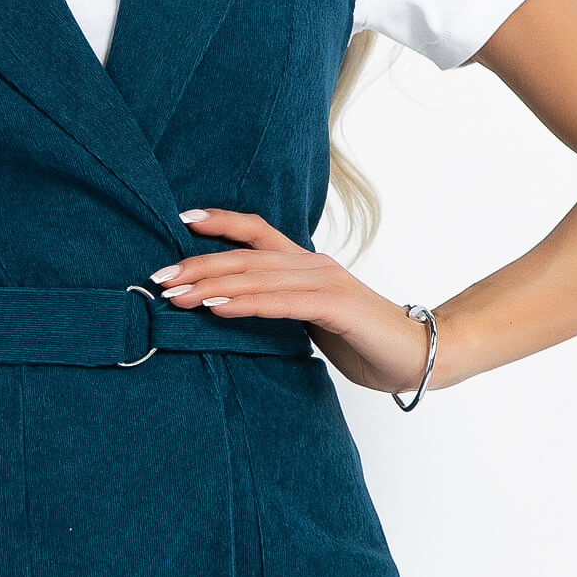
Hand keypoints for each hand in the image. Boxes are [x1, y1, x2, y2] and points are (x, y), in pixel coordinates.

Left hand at [151, 207, 440, 395]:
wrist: (419, 354)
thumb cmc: (363, 341)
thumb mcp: (312, 319)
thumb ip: (280, 308)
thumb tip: (233, 311)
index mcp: (306, 264)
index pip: (256, 232)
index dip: (219, 222)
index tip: (181, 221)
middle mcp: (313, 264)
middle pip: (244, 256)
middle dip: (197, 265)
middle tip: (157, 277)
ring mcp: (326, 282)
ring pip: (257, 276)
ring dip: (211, 285)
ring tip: (175, 294)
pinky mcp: (336, 307)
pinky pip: (281, 303)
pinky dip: (246, 303)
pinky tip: (217, 308)